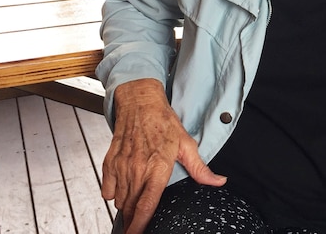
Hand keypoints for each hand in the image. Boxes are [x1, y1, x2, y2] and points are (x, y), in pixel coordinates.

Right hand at [101, 78, 226, 233]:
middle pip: (131, 209)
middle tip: (140, 223)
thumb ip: (200, 169)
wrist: (140, 103)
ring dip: (126, 207)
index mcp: (157, 168)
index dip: (140, 227)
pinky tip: (124, 189)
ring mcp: (121, 167)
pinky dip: (113, 195)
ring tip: (135, 202)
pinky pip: (106, 191)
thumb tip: (219, 181)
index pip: (147, 206)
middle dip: (134, 220)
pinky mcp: (110, 163)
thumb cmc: (163, 122)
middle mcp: (137, 170)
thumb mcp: (187, 144)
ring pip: (119, 201)